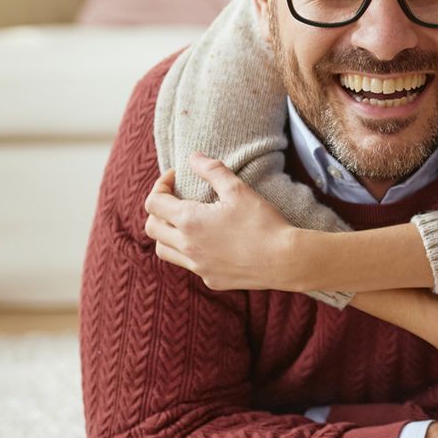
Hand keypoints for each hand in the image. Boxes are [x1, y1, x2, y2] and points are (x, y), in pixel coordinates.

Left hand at [143, 156, 301, 291]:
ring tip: (186, 222)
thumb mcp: (238, 189)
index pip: (154, 203)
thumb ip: (212, 170)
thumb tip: (193, 157)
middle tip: (176, 198)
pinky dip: (189, 251)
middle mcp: (187, 246)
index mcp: (190, 221)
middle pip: (152, 227)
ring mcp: (197, 266)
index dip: (160, 185)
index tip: (176, 177)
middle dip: (159, 209)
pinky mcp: (211, 279)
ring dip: (167, 233)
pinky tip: (209, 242)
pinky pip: (188, 264)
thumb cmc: (262, 222)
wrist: (285, 260)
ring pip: (163, 250)